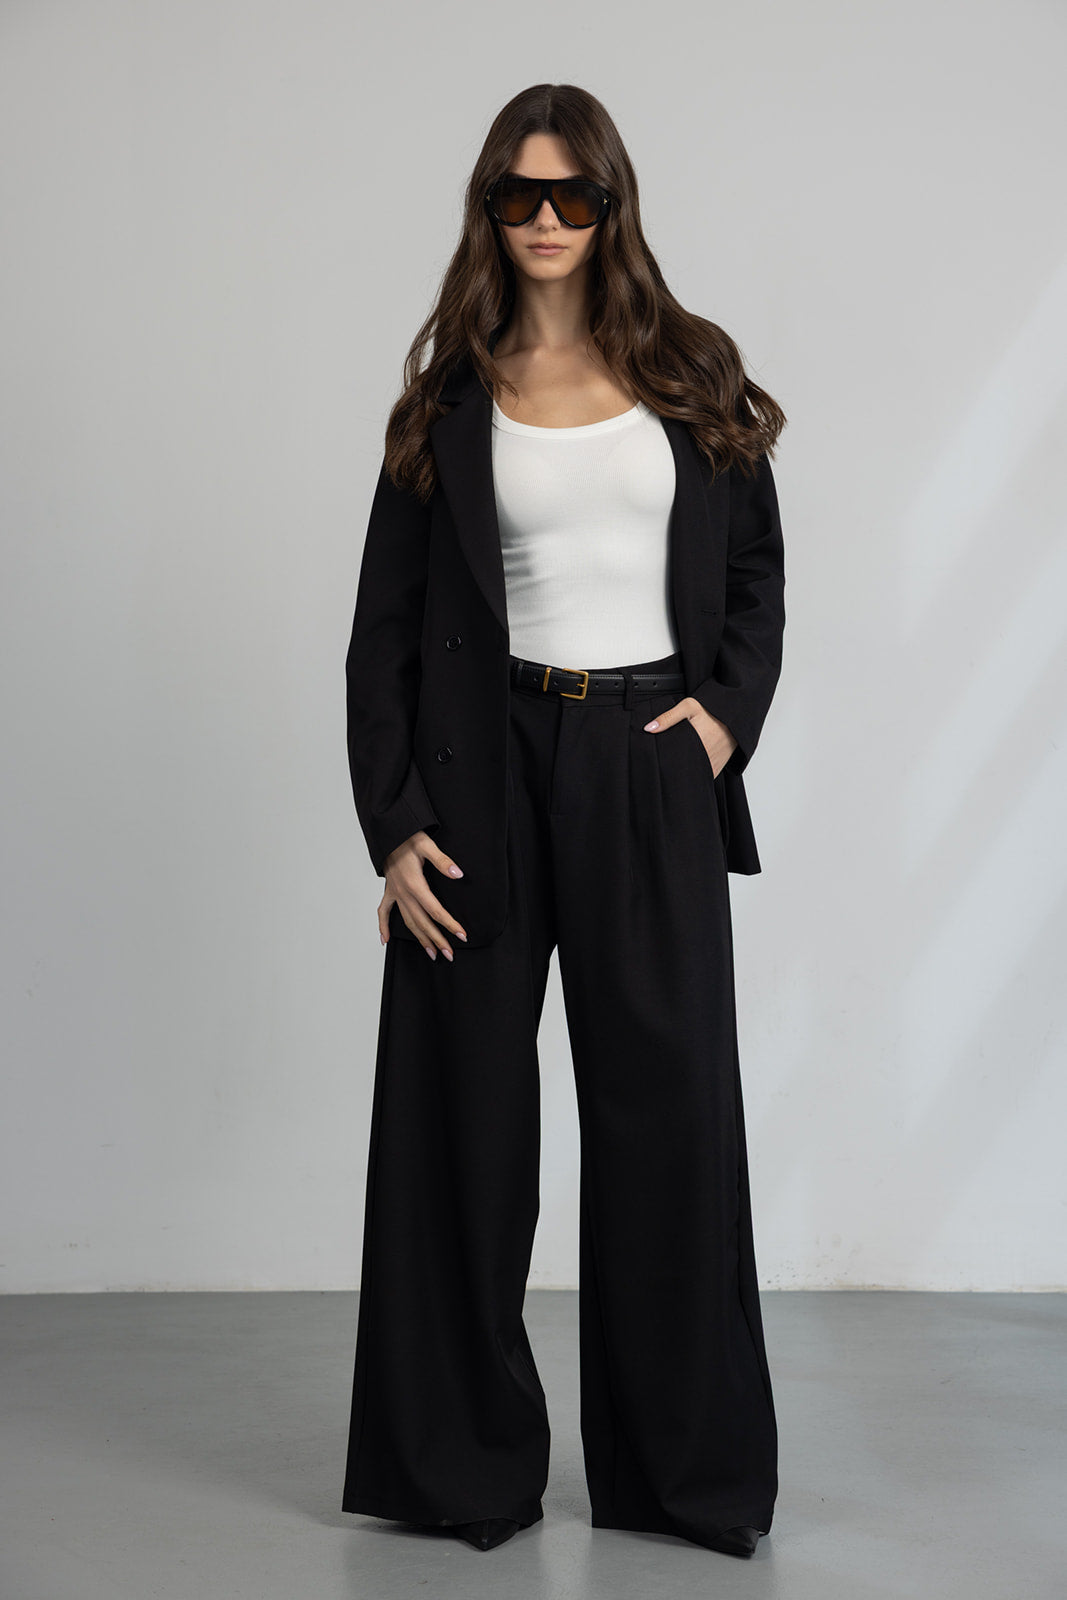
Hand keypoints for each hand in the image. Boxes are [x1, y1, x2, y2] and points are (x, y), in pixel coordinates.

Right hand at [380, 833, 467, 960]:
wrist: (389, 833)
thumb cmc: (408, 838)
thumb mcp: (427, 845)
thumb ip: (443, 861)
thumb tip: (458, 874)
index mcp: (415, 884)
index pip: (435, 910)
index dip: (450, 924)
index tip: (462, 935)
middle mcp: (404, 893)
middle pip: (422, 922)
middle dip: (437, 940)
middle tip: (449, 955)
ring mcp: (395, 894)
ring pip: (407, 921)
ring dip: (420, 939)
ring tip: (432, 954)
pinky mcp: (389, 891)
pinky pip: (383, 912)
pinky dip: (383, 926)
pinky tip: (386, 940)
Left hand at [642, 697, 736, 778]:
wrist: (735, 717)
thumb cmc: (712, 711)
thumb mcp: (689, 707)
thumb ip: (668, 717)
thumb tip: (648, 728)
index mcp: (695, 741)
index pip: (673, 758)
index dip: (663, 760)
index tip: (656, 759)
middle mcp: (703, 756)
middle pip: (681, 768)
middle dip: (671, 767)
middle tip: (663, 763)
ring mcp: (711, 764)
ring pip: (692, 775)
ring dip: (683, 772)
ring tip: (675, 766)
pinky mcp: (716, 768)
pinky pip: (703, 776)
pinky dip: (695, 774)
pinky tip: (687, 768)